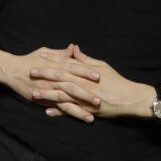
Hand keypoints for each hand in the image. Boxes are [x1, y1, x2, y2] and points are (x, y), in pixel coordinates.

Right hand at [1, 45, 100, 121]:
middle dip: (85, 93)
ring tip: (91, 116)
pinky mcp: (42, 99)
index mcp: (53, 65)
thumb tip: (73, 48)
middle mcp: (50, 78)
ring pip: (64, 100)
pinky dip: (66, 113)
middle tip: (99, 100)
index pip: (72, 67)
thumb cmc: (29, 60)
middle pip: (70, 85)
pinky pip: (56, 107)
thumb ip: (60, 53)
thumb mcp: (44, 52)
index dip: (85, 71)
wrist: (10, 71)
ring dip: (78, 109)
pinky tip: (76, 118)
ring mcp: (46, 90)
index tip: (98, 76)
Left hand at [32, 44, 153, 120]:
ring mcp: (84, 98)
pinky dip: (58, 111)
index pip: (65, 63)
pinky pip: (70, 111)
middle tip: (30, 72)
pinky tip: (47, 111)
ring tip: (33, 93)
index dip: (52, 59)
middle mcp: (83, 84)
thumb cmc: (116, 81)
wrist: (129, 98)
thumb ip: (85, 59)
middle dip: (44, 74)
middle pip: (60, 78)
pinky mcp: (86, 109)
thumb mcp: (101, 66)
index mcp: (85, 72)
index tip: (40, 55)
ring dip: (47, 94)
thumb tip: (73, 48)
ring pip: (62, 95)